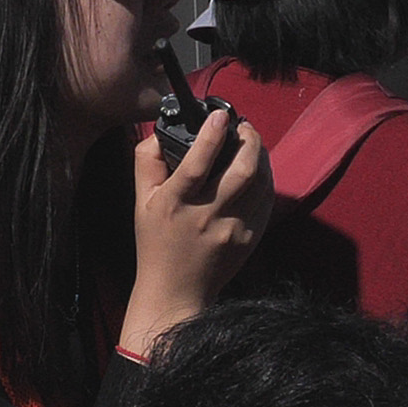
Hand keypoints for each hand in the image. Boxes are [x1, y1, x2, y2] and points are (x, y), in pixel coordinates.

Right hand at [118, 109, 268, 360]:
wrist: (176, 291)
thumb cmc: (156, 242)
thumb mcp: (141, 202)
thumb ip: (147, 163)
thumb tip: (160, 132)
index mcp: (175, 203)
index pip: (196, 163)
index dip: (211, 135)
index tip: (219, 115)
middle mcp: (206, 215)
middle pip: (242, 170)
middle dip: (250, 140)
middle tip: (244, 127)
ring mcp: (233, 229)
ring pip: (261, 182)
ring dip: (261, 156)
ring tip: (251, 144)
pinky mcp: (250, 238)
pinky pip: (266, 200)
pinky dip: (266, 179)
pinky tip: (257, 170)